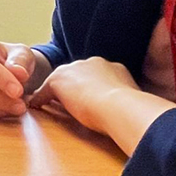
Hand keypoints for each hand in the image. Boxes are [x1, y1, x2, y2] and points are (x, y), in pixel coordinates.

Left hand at [28, 57, 173, 154]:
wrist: (119, 106)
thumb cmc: (131, 109)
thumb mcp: (132, 101)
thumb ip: (128, 100)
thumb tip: (139, 112)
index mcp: (112, 67)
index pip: (96, 75)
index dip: (91, 86)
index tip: (88, 96)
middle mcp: (92, 63)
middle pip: (76, 74)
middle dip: (72, 86)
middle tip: (67, 100)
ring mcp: (74, 70)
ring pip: (60, 81)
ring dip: (55, 92)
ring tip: (48, 103)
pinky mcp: (58, 80)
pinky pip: (44, 91)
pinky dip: (40, 99)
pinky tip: (36, 107)